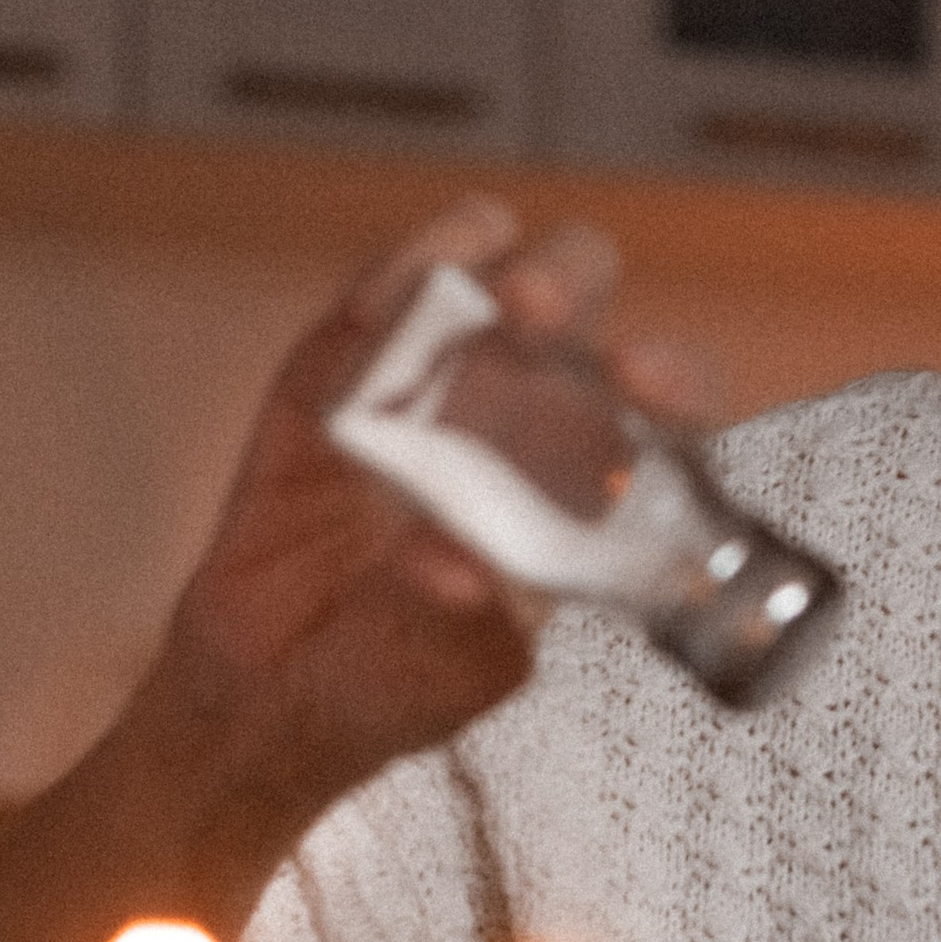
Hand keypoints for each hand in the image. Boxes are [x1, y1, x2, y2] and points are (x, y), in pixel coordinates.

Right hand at [141, 197, 709, 843]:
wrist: (266, 682)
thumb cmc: (389, 681)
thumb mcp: (434, 675)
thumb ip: (452, 621)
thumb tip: (455, 566)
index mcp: (591, 488)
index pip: (669, 412)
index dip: (674, 382)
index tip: (646, 381)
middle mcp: (533, 407)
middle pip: (588, 299)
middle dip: (571, 286)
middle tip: (534, 311)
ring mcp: (445, 369)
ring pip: (498, 259)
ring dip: (492, 258)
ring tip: (479, 301)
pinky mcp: (354, 353)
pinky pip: (393, 284)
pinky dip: (397, 273)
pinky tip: (382, 312)